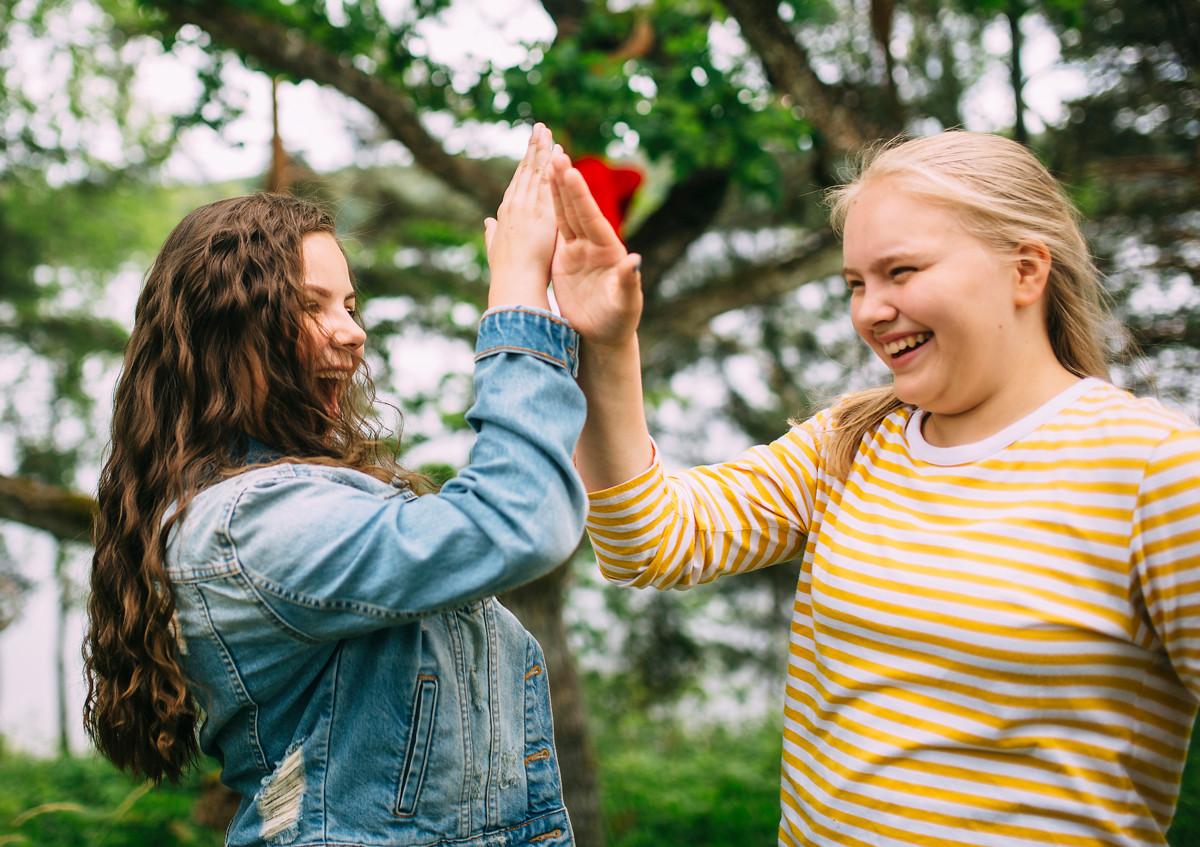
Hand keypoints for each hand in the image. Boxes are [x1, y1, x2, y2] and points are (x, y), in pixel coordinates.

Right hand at [484, 123, 557, 309]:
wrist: (513, 287)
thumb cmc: (507, 277)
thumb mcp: (496, 251)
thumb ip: (492, 234)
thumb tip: (488, 222)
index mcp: (505, 216)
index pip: (518, 185)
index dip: (525, 166)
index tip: (531, 151)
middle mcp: (513, 207)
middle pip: (525, 172)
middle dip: (532, 149)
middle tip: (539, 128)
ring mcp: (525, 207)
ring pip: (534, 171)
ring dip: (540, 149)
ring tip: (545, 129)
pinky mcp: (539, 211)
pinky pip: (547, 182)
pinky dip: (551, 164)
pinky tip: (557, 148)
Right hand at [549, 149, 642, 348]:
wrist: (604, 335)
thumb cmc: (619, 321)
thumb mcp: (626, 303)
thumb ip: (629, 282)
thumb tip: (635, 261)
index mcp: (608, 251)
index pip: (591, 218)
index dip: (580, 196)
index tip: (571, 172)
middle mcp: (593, 245)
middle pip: (577, 210)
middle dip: (567, 183)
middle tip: (557, 154)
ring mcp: (578, 251)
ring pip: (565, 215)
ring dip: (557, 191)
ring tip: (550, 163)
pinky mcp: (564, 260)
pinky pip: (555, 231)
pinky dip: (549, 212)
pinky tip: (543, 193)